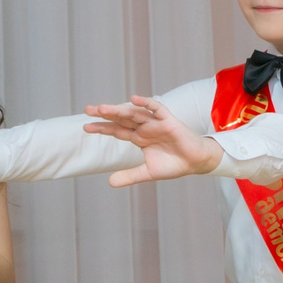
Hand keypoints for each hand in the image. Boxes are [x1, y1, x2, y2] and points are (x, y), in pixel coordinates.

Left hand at [85, 96, 223, 186]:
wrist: (196, 163)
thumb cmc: (174, 164)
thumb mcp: (148, 172)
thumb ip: (129, 176)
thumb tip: (109, 183)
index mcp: (139, 137)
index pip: (117, 130)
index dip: (102, 128)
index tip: (85, 126)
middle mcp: (145, 128)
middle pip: (122, 118)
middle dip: (105, 114)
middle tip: (88, 109)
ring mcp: (156, 123)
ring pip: (135, 113)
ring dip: (120, 110)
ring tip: (104, 108)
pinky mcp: (169, 121)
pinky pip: (157, 109)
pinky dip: (146, 103)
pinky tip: (134, 99)